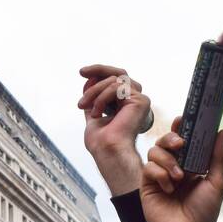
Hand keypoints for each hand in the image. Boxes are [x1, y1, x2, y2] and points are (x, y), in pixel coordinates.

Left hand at [78, 64, 151, 194]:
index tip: (82, 73)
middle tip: (82, 72)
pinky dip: (102, 97)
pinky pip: (117, 87)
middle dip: (98, 70)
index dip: (99, 73)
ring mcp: (140, 100)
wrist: (107, 151)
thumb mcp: (93, 112)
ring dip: (94, 92)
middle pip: (119, 73)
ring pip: (114, 80)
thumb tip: (90, 80)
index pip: (115, 80)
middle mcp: (135, 100)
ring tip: (84, 106)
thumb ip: (94, 97)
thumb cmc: (101, 142)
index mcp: (126, 104)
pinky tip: (97, 112)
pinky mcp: (141, 101)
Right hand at [140, 118, 222, 221]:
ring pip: (155, 152)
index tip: (183, 119)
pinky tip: (169, 188)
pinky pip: (148, 168)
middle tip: (180, 143)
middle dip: (171, 137)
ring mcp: (159, 176)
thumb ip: (218, 157)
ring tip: (179, 177)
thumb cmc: (204, 212)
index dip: (181, 128)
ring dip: (168, 160)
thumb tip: (222, 131)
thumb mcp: (217, 182)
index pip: (183, 140)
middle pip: (165, 141)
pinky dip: (159, 174)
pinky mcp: (147, 185)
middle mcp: (173, 167)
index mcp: (189, 164)